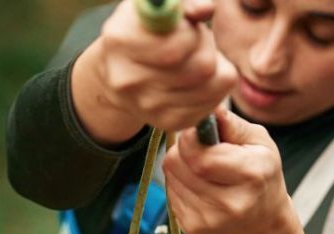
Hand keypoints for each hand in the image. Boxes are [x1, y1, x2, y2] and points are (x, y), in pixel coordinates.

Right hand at [72, 0, 237, 143]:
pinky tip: (200, 78)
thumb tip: (205, 10)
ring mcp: (147, 107)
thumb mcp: (155, 7)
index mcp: (120, 41)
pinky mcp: (168, 122)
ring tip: (197, 58)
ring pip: (212, 86)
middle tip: (197, 42)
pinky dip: (215, 87)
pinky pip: (212, 103)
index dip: (193, 33)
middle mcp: (128, 80)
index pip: (175, 47)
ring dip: (215, 67)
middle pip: (200, 67)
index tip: (188, 27)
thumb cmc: (144, 31)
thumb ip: (183, 3)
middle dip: (207, 48)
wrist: (119, 73)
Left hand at [162, 108, 309, 233]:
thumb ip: (231, 124)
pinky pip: (171, 195)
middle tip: (200, 151)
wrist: (262, 223)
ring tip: (202, 170)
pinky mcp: (194, 229)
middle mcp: (230, 203)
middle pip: (178, 165)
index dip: (190, 138)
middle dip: (183, 150)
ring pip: (171, 178)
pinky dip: (180, 186)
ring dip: (180, 168)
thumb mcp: (259, 141)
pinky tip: (199, 188)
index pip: (198, 155)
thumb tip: (209, 108)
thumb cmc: (261, 174)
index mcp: (250, 174)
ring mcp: (210, 220)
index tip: (199, 134)